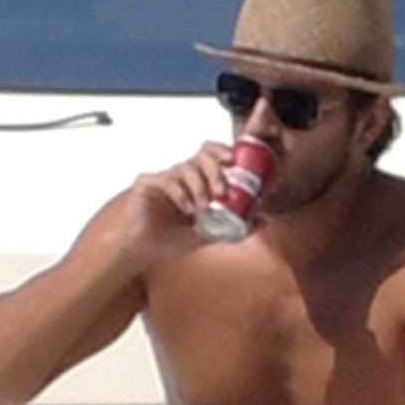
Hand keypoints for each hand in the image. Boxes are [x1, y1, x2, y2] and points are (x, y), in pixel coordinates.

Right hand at [114, 144, 233, 257]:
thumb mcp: (208, 234)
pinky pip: (167, 180)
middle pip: (201, 156)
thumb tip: (263, 219)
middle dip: (215, 171)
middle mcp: (179, 175)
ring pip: (186, 167)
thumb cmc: (170, 241)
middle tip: (221, 191)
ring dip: (199, 186)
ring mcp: (162, 177)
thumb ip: (234, 226)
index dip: (222, 151)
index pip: (209, 154)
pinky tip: (186, 209)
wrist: (142, 253)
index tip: (233, 160)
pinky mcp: (146, 183)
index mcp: (194, 181)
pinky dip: (181, 194)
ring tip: (202, 207)